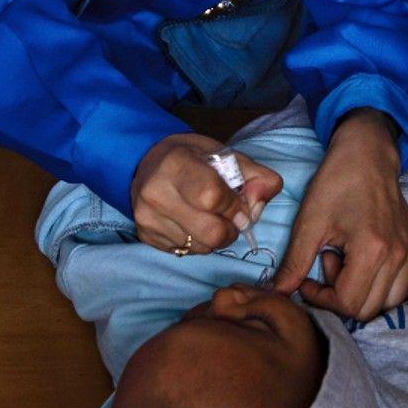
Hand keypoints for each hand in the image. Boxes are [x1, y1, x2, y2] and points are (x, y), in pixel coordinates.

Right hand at [130, 133, 280, 255]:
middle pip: (211, 232)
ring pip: (202, 247)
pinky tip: (192, 222)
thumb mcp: (227, 154)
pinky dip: (199, 242)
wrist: (149, 164)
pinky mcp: (146, 237)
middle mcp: (155, 193)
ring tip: (208, 216)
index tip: (239, 205)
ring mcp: (147, 218)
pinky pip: (187, 252)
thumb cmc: (193, 158)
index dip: (235, 207)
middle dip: (230, 229)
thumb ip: (255, 176)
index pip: (213, 197)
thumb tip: (261, 201)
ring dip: (215, 237)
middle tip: (229, 216)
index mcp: (175, 163)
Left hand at [272, 109, 407, 319]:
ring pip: (390, 304)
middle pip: (369, 310)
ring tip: (348, 266)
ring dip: (365, 295)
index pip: (348, 304)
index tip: (307, 280)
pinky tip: (374, 278)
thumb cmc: (337, 183)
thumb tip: (278, 294)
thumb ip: (294, 263)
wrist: (367, 155)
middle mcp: (398, 256)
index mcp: (372, 249)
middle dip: (340, 298)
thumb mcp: (309, 222)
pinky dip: (395, 295)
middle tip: (327, 266)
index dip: (321, 299)